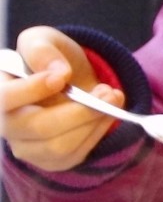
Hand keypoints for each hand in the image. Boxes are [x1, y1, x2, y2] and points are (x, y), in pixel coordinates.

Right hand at [1, 28, 117, 173]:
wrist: (67, 81)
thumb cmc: (47, 61)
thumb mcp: (42, 41)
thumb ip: (42, 50)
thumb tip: (58, 72)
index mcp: (0, 92)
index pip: (4, 99)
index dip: (31, 90)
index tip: (61, 77)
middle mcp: (7, 125)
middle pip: (38, 127)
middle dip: (79, 110)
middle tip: (107, 91)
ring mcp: (27, 147)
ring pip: (60, 146)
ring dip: (93, 121)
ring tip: (112, 97)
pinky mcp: (51, 160)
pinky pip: (76, 154)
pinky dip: (98, 132)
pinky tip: (108, 113)